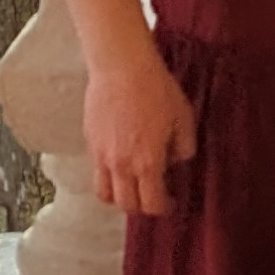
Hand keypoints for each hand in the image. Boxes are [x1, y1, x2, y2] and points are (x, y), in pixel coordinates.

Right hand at [85, 44, 195, 217]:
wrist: (122, 66)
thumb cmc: (155, 88)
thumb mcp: (184, 119)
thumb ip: (183, 148)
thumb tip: (175, 162)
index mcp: (147, 163)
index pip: (152, 204)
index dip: (164, 208)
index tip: (170, 203)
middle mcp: (121, 165)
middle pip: (127, 205)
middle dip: (142, 207)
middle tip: (152, 197)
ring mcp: (101, 155)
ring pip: (105, 194)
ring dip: (119, 197)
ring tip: (132, 186)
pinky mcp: (90, 142)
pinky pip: (96, 171)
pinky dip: (108, 176)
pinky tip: (120, 163)